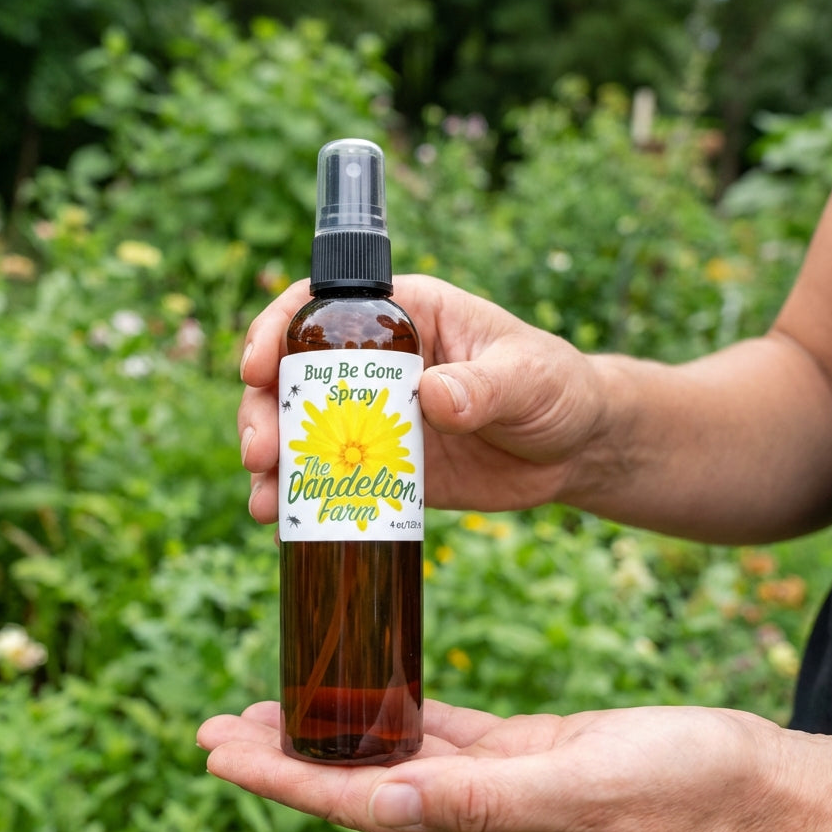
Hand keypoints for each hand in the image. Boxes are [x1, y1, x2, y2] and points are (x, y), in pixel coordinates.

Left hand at [198, 698, 813, 831]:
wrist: (744, 786)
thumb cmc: (676, 790)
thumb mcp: (580, 793)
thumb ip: (482, 803)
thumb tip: (385, 805)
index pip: (356, 805)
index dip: (284, 779)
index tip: (220, 755)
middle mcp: (474, 818)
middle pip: (356, 783)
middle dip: (284, 757)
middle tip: (218, 729)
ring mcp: (495, 786)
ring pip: (389, 757)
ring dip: (331, 732)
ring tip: (272, 710)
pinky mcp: (520, 754)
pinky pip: (440, 733)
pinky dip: (397, 715)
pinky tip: (366, 694)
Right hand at [238, 275, 602, 522]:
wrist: (574, 448)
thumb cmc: (556, 387)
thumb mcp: (529, 377)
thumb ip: (484, 385)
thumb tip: (431, 396)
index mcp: (405, 316)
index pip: (323, 306)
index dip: (278, 329)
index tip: (257, 367)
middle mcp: (377, 365)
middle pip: (295, 377)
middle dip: (265, 413)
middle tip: (261, 453)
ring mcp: (375, 420)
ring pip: (302, 433)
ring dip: (274, 465)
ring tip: (267, 503)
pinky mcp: (385, 468)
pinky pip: (333, 481)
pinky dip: (306, 502)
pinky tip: (289, 525)